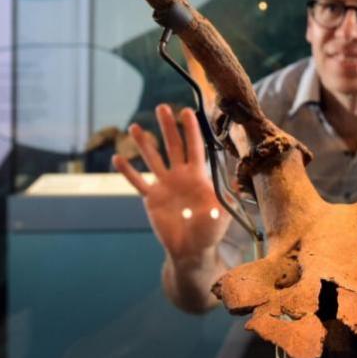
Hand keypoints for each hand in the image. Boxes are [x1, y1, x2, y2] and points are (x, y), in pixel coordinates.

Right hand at [113, 104, 230, 260]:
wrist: (192, 250)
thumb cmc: (210, 231)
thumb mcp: (222, 214)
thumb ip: (226, 199)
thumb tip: (239, 185)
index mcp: (198, 176)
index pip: (195, 147)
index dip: (191, 130)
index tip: (187, 111)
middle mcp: (181, 176)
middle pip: (174, 146)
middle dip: (168, 127)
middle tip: (162, 107)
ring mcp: (165, 185)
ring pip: (153, 159)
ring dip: (144, 143)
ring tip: (134, 126)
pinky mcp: (152, 198)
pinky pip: (138, 182)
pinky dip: (127, 172)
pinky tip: (117, 158)